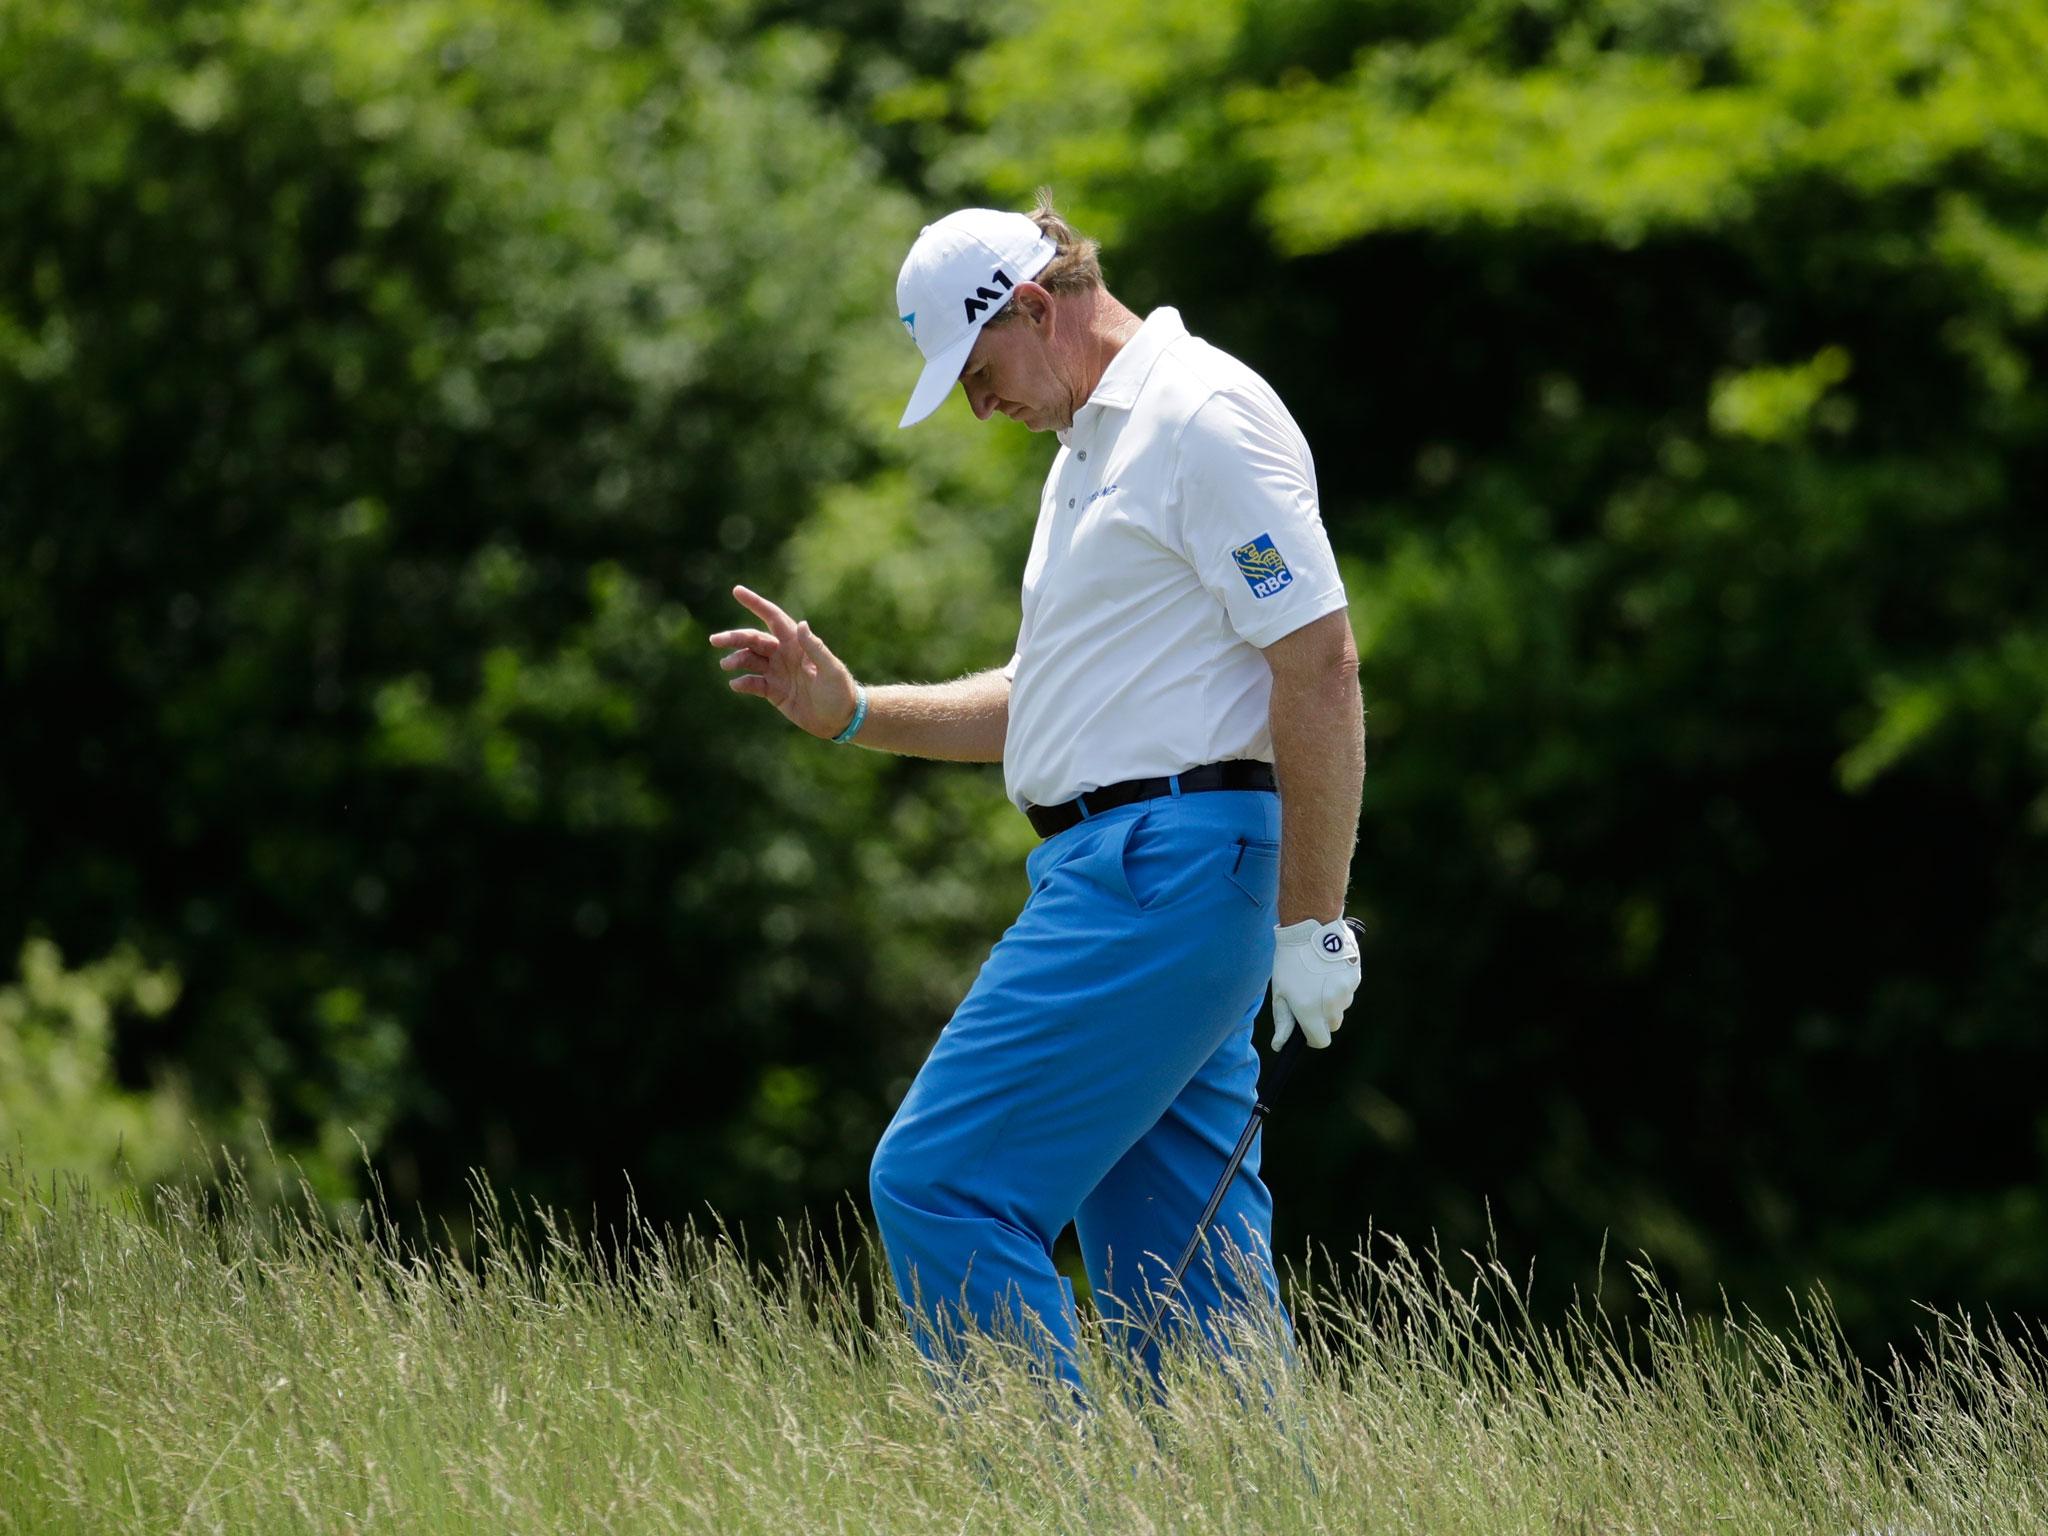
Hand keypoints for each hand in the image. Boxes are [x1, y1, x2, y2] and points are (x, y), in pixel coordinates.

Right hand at [709, 586, 859, 738]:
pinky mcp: (774, 691)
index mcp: (797, 643)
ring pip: (750, 659)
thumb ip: (815, 648)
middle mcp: (784, 654)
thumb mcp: (830, 669)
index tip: (737, 591)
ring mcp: (778, 672)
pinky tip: (737, 684)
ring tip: (726, 665)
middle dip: (734, 638)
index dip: (756, 603)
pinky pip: (753, 683)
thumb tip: (800, 624)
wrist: (840, 719)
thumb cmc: (840, 690)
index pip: (773, 617)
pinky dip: (743, 682)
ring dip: (736, 659)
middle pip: (754, 639)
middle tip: (715, 640)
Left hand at [1270, 917, 1360, 1049]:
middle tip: (1309, 996)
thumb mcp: (1280, 990)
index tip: (1306, 1027)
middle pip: (1332, 1025)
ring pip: (1341, 1007)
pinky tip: (1328, 969)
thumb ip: (1283, 1020)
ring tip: (1317, 978)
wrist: (1311, 927)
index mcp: (1310, 1010)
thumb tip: (1280, 1045)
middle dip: (1322, 1018)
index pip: (1320, 1041)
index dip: (1312, 1037)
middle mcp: (1331, 1004)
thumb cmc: (1290, 959)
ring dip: (1331, 1001)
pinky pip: (1348, 991)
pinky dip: (1340, 986)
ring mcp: (1346, 991)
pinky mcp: (1355, 977)